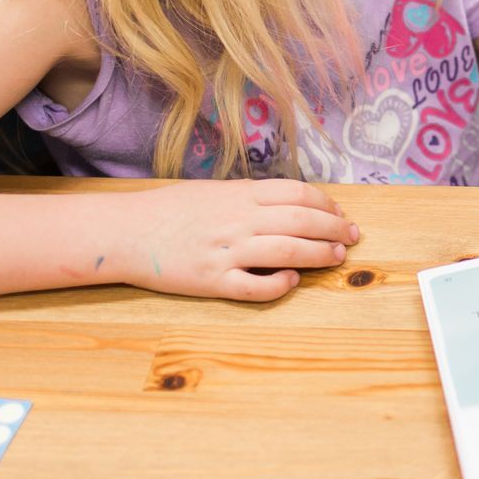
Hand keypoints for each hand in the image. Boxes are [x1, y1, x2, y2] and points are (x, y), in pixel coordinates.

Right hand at [126, 179, 358, 300]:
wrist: (126, 231)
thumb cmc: (171, 210)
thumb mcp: (214, 192)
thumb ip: (251, 198)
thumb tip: (293, 204)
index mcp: (240, 195)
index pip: (298, 194)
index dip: (326, 205)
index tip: (340, 214)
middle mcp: (239, 220)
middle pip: (302, 221)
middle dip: (334, 230)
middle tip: (352, 238)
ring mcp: (227, 251)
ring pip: (288, 252)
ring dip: (319, 255)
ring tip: (335, 258)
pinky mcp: (213, 281)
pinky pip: (255, 286)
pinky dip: (279, 284)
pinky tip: (292, 281)